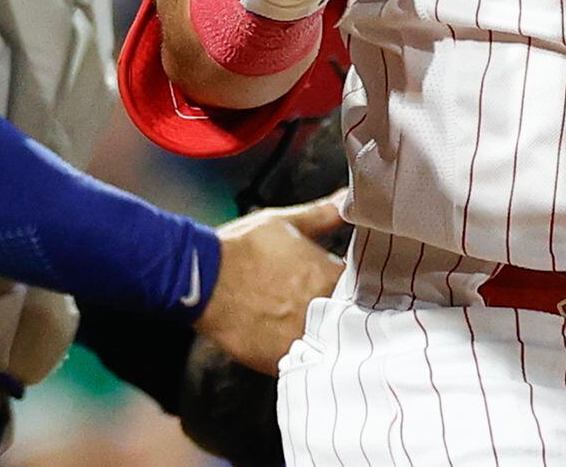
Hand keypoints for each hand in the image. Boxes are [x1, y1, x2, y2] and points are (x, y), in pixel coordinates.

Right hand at [194, 193, 346, 373]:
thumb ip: (323, 214)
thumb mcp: (285, 222)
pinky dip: (308, 359)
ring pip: (330, 345)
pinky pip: (305, 365)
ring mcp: (301, 337)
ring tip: (321, 333)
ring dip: (330, 339)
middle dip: (349, 315)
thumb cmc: (241, 247)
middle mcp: (320, 309)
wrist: (201, 279)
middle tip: (339, 311)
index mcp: (327, 275)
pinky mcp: (280, 360)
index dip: (363, 289)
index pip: (364, 287)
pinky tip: (302, 348)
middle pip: (350, 319)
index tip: (357, 288)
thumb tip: (348, 199)